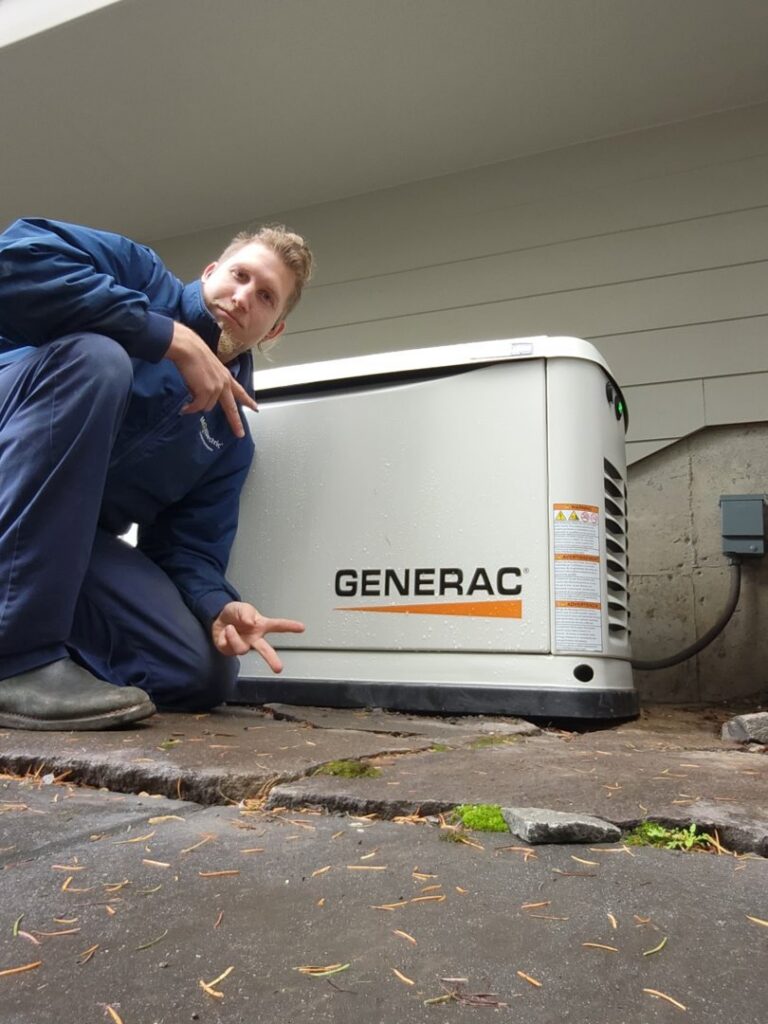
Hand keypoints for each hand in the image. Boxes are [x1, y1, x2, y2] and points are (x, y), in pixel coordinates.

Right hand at [166, 322, 257, 436]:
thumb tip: (204, 397)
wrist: (188, 349)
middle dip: (236, 422)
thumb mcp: (209, 369)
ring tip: (189, 396)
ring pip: (207, 407)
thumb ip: (212, 382)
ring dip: (197, 405)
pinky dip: (190, 409)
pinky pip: (198, 407)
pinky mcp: (207, 391)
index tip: (255, 408)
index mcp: (226, 376)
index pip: (240, 391)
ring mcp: (217, 388)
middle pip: (232, 408)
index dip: (248, 401)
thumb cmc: (194, 355)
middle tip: (240, 433)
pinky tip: (185, 408)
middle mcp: (224, 383)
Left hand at [211, 601, 304, 672]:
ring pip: (243, 649)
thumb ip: (247, 613)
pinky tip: (226, 632)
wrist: (217, 619)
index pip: (278, 626)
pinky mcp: (231, 651)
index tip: (302, 627)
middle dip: (272, 659)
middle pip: (266, 650)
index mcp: (261, 626)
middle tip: (279, 668)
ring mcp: (244, 645)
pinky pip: (231, 647)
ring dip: (235, 637)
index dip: (290, 626)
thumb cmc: (234, 614)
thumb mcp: (241, 607)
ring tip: (230, 627)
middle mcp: (255, 638)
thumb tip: (251, 623)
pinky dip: (227, 637)